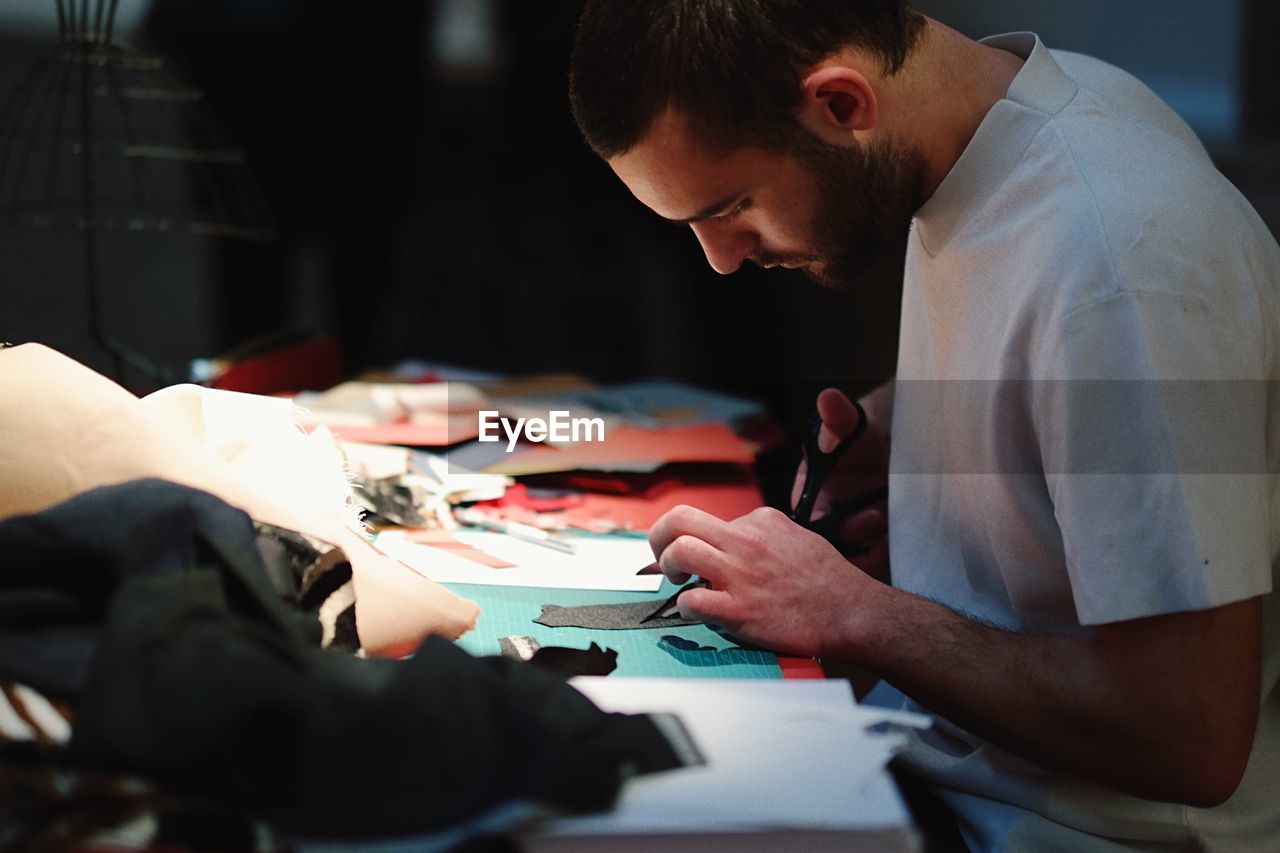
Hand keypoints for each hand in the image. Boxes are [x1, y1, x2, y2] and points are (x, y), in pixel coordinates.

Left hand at [647, 504, 873, 657]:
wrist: (853, 613)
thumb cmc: (829, 580)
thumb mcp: (796, 537)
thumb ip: (763, 536)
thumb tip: (734, 540)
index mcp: (761, 521)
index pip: (710, 519)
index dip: (700, 539)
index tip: (700, 555)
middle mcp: (746, 541)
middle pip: (680, 519)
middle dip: (660, 535)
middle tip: (664, 555)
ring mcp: (741, 575)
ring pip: (679, 552)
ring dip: (668, 567)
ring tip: (678, 580)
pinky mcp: (739, 610)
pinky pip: (692, 600)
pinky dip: (685, 607)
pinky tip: (696, 610)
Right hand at [792, 388, 889, 579]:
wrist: (882, 455)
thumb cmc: (855, 441)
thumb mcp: (846, 428)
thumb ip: (836, 418)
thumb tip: (829, 397)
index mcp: (808, 509)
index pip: (815, 535)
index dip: (841, 531)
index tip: (871, 515)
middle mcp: (827, 533)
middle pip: (839, 558)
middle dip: (864, 546)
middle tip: (886, 519)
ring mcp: (851, 547)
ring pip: (862, 565)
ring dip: (882, 552)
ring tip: (901, 526)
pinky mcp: (873, 554)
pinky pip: (879, 568)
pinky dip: (893, 558)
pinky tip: (909, 538)